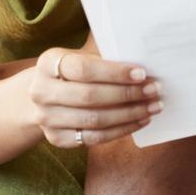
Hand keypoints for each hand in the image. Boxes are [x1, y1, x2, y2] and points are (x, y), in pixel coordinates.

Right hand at [24, 47, 159, 148]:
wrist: (43, 96)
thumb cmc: (72, 72)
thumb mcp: (80, 56)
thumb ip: (104, 56)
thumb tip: (144, 60)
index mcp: (47, 63)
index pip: (83, 69)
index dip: (115, 73)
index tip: (142, 74)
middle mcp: (41, 91)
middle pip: (90, 96)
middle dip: (127, 94)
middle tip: (154, 91)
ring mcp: (46, 118)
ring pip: (95, 120)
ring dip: (129, 114)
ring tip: (152, 107)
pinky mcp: (56, 138)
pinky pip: (94, 138)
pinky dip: (121, 130)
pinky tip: (139, 120)